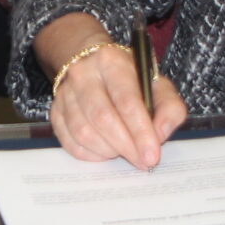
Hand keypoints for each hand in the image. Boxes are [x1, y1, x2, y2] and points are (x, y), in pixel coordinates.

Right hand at [49, 37, 188, 169]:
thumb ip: (169, 109)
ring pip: (83, 132)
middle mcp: (83, 74)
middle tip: (142, 162)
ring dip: (108, 151)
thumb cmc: (131, 79)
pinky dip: (91, 154)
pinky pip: (69, 142)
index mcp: (112, 62)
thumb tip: (160, 135)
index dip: (140, 131)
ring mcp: (65, 93)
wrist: (92, 63)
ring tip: (124, 152)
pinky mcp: (55, 111)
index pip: (127, 100)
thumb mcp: (158, 85)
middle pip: (102, 118)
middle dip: (126, 146)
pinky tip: (105, 151)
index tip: (152, 156)